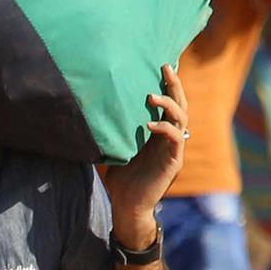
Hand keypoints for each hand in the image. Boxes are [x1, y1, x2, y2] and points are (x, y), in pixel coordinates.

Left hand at [103, 64, 188, 245]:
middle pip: (180, 104)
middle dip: (174, 85)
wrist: (127, 205)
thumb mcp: (114, 147)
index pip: (167, 103)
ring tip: (151, 96)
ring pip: (182, 118)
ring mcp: (173, 149)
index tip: (160, 64)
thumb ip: (112, 130)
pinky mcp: (173, 161)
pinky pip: (176, 138)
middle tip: (165, 67)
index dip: (167, 84)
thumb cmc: (120, 177)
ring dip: (169, 104)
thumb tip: (89, 109)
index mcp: (157, 132)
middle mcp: (169, 137)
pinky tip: (150, 123)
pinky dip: (165, 128)